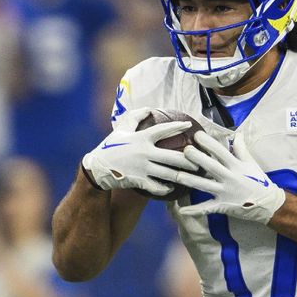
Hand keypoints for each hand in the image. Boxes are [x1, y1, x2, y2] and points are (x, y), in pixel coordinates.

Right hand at [82, 107, 198, 194]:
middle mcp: (144, 153)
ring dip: (182, 175)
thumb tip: (149, 108)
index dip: (177, 127)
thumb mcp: (121, 129)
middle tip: (200, 160)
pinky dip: (165, 187)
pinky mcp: (139, 181)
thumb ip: (135, 117)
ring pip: (168, 173)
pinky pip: (156, 186)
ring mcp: (142, 168)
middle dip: (189, 159)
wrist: (96, 168)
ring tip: (193, 176)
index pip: (163, 130)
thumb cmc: (110, 147)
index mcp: (141, 138)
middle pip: (172, 156)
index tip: (190, 125)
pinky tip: (172, 188)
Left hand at [174, 132, 285, 223]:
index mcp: (236, 166)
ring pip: (205, 186)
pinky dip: (195, 211)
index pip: (221, 151)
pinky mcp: (223, 206)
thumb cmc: (259, 182)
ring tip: (177, 175)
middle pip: (211, 166)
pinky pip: (207, 208)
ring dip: (191, 181)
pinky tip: (182, 210)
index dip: (209, 143)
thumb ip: (242, 148)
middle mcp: (230, 178)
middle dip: (198, 158)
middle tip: (185, 150)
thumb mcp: (251, 163)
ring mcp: (225, 193)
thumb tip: (237, 133)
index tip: (197, 135)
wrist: (267, 204)